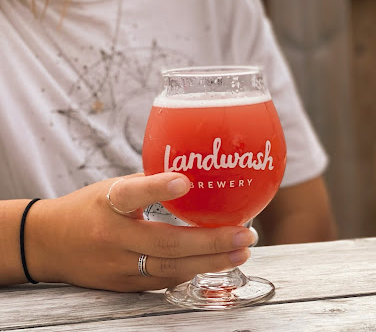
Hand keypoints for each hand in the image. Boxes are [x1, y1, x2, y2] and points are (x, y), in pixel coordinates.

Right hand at [26, 173, 256, 291]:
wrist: (45, 244)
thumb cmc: (87, 209)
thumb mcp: (112, 188)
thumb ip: (149, 185)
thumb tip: (197, 173)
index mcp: (107, 204)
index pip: (131, 195)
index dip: (158, 187)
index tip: (185, 181)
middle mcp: (112, 237)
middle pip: (166, 244)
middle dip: (211, 242)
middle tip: (245, 235)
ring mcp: (118, 266)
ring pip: (169, 269)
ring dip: (211, 262)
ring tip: (241, 252)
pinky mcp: (122, 286)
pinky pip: (163, 280)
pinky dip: (192, 271)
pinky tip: (217, 263)